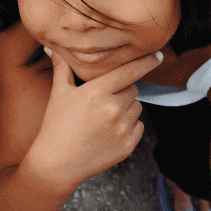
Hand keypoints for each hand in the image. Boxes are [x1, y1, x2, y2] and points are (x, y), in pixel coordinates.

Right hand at [31, 49, 160, 187]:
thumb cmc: (55, 126)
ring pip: (137, 107)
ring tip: (104, 117)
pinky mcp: (128, 145)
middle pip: (133, 89)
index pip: (129, 71)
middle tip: (104, 100)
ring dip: (126, 108)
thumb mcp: (58, 93)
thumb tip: (52, 47)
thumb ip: (62, 67)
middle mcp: (113, 109)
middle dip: (123, 90)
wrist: (57, 164)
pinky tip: (109, 131)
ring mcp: (122, 128)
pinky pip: (139, 126)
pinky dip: (129, 126)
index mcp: (97, 92)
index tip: (158, 56)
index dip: (145, 62)